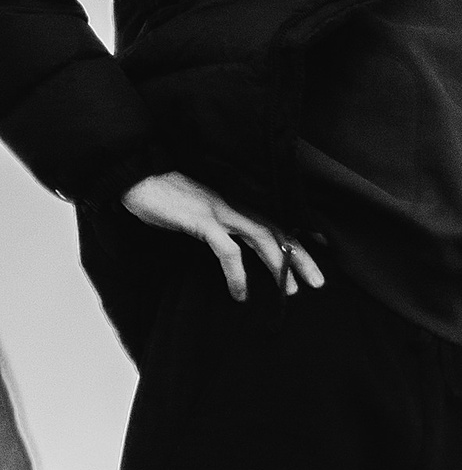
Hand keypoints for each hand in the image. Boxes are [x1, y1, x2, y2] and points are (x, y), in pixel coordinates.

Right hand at [122, 171, 322, 303]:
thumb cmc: (163, 196)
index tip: (321, 250)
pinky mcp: (202, 221)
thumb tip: (228, 248)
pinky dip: (238, 274)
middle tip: (318, 282)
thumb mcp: (197, 214)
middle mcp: (232, 205)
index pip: (273, 220)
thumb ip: (216, 228)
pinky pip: (228, 251)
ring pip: (262, 238)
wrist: (134, 176)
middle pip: (277, 230)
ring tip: (289, 292)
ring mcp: (219, 211)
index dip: (298, 235)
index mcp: (233, 204)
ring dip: (280, 266)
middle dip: (300, 257)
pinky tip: (240, 293)